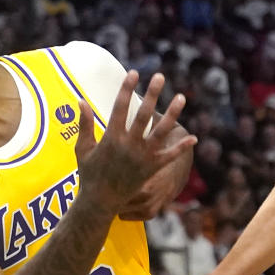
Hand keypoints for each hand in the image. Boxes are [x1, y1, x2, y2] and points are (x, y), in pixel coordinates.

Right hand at [75, 71, 195, 212]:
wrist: (100, 202)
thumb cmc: (89, 174)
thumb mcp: (83, 148)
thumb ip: (84, 124)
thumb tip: (80, 101)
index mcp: (111, 137)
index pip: (120, 107)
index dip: (127, 88)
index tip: (134, 73)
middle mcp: (129, 145)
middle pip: (143, 114)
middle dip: (152, 94)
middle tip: (160, 76)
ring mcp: (142, 157)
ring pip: (161, 132)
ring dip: (172, 114)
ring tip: (181, 97)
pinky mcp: (151, 169)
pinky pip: (169, 157)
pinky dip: (181, 148)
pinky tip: (193, 137)